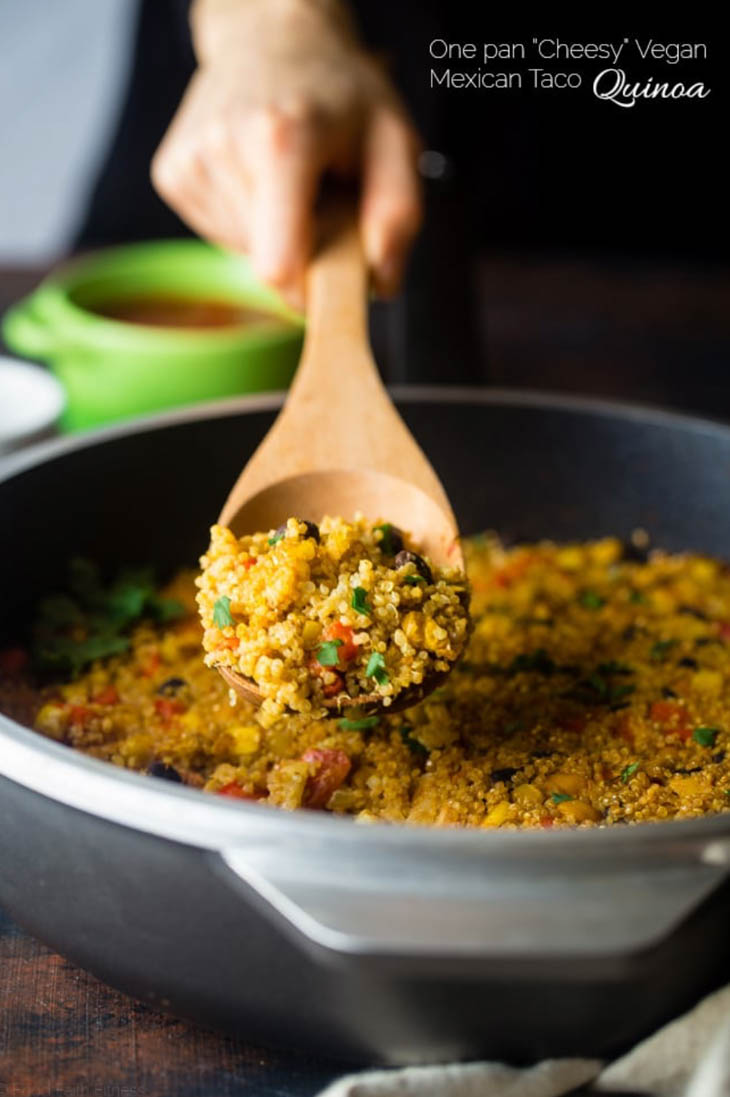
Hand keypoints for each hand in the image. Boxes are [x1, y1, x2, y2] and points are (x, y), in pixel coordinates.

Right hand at [151, 0, 422, 306]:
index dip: (310, 289)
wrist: (273, 38)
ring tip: (288, 181)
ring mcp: (191, 160)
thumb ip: (399, 215)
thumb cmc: (339, 94)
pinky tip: (258, 180)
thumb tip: (381, 283)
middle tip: (318, 198)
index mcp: (281, 139)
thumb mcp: (395, 141)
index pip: (278, 266)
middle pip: (266, 264)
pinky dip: (246, 221)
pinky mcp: (172, 173)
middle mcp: (225, 146)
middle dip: (302, 248)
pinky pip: (219, 233)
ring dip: (274, 233)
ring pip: (242, 253)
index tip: (333, 271)